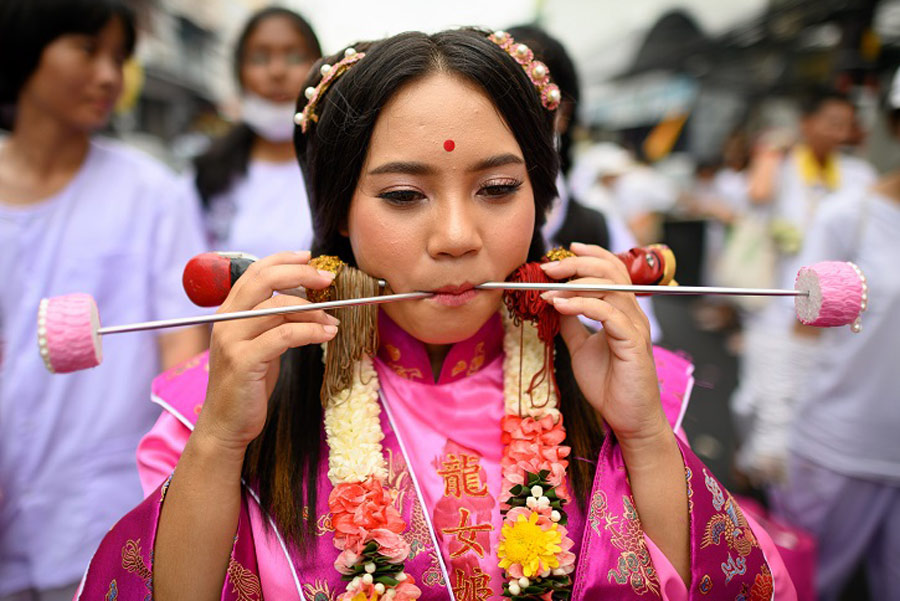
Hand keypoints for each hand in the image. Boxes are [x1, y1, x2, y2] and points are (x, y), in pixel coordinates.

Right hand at [196, 251, 338, 453]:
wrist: (227, 424)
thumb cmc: (248, 383)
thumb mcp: (260, 344)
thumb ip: (273, 320)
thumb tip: (305, 298)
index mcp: (229, 311)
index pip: (255, 271)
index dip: (283, 260)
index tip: (309, 258)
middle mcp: (226, 320)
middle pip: (264, 280)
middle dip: (300, 274)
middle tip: (327, 279)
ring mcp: (231, 340)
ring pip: (278, 308)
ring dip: (313, 311)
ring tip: (333, 320)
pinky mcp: (243, 361)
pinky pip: (284, 336)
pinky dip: (310, 332)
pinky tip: (327, 334)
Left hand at [541, 242, 667, 446]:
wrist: (628, 419)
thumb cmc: (609, 385)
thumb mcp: (581, 348)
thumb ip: (572, 324)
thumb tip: (556, 301)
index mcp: (623, 311)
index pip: (612, 269)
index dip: (591, 255)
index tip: (564, 250)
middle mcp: (633, 314)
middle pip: (610, 271)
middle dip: (577, 264)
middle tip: (548, 267)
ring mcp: (635, 326)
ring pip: (609, 287)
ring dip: (573, 284)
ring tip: (547, 289)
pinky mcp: (633, 342)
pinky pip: (606, 313)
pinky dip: (580, 304)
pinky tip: (559, 305)